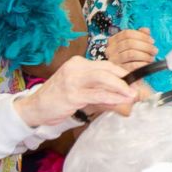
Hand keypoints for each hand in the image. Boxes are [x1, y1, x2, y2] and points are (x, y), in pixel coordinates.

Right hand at [13, 56, 139, 126]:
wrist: (34, 107)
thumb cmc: (59, 98)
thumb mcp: (81, 90)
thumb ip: (101, 91)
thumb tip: (125, 95)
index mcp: (79, 63)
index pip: (106, 65)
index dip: (123, 73)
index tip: (135, 81)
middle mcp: (76, 68)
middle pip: (107, 69)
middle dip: (125, 78)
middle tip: (137, 88)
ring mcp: (73, 80)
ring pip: (103, 79)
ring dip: (121, 87)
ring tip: (132, 95)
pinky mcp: (72, 95)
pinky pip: (96, 94)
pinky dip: (111, 97)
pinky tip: (120, 101)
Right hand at [105, 28, 156, 71]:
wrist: (128, 79)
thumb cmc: (131, 60)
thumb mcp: (134, 46)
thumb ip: (140, 36)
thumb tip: (146, 30)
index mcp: (113, 41)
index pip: (127, 33)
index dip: (142, 36)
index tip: (151, 41)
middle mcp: (110, 50)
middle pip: (129, 43)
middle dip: (146, 46)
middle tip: (154, 50)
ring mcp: (114, 61)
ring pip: (131, 54)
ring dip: (145, 55)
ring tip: (151, 58)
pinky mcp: (119, 72)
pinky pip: (133, 66)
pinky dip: (143, 64)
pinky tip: (147, 64)